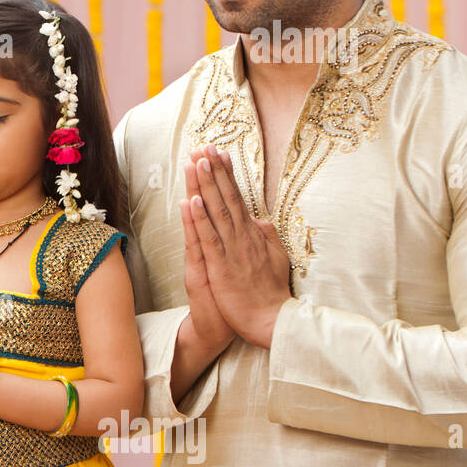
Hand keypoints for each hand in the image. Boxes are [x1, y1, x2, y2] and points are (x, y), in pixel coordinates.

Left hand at [189, 145, 292, 348]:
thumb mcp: (274, 258)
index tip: (219, 153)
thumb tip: (260, 219)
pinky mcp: (222, 266)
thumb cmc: (270, 293)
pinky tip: (192, 201)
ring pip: (217, 211)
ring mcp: (232, 250)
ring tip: (199, 161)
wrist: (272, 320)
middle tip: (205, 146)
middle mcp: (243, 236)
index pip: (237, 198)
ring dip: (207, 186)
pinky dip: (200, 219)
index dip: (227, 175)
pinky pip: (209, 238)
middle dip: (215, 171)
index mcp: (252, 234)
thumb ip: (266, 237)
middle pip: (227, 197)